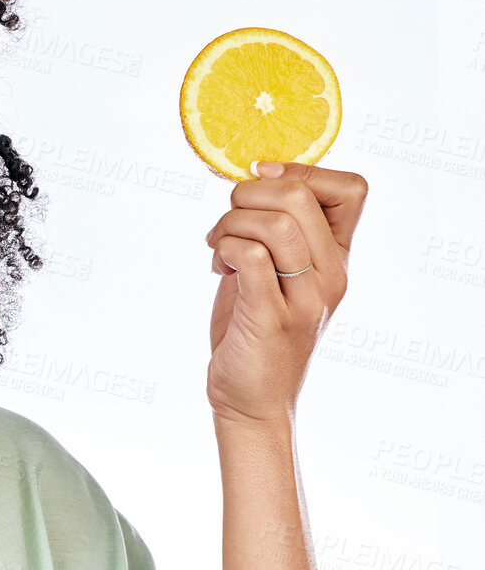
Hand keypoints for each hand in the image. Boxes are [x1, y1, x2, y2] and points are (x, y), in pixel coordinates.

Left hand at [204, 160, 368, 427]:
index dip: (303, 169)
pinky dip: (225, 249)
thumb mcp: (276, 274)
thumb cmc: (255, 332)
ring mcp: (304, 299)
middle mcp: (330, 276)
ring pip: (276, 225)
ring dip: (231, 224)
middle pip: (300, 196)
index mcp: (336, 259)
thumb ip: (274, 233)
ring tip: (218, 247)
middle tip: (227, 223)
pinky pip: (251, 258)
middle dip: (249, 194)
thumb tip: (249, 180)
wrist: (252, 400)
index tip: (262, 180)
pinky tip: (218, 266)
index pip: (351, 189)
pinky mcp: (271, 318)